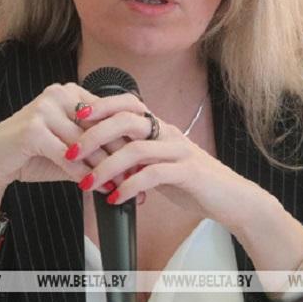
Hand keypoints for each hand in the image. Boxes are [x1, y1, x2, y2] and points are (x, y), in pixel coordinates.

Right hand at [0, 83, 143, 200]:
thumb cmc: (31, 155)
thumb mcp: (68, 150)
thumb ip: (94, 152)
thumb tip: (128, 168)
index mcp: (69, 92)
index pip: (106, 115)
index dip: (126, 139)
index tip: (144, 160)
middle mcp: (58, 94)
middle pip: (98, 129)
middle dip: (119, 156)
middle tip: (139, 177)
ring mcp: (43, 109)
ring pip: (84, 144)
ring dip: (105, 168)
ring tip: (122, 186)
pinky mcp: (32, 130)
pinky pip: (66, 156)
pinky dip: (82, 174)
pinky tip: (95, 188)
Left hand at [65, 106, 261, 230]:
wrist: (231, 199)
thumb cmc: (192, 182)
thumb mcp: (160, 163)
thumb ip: (136, 155)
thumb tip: (100, 153)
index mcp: (161, 127)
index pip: (128, 103)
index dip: (101, 105)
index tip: (75, 114)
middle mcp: (169, 133)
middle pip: (127, 120)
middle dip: (94, 134)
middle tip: (71, 152)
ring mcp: (180, 151)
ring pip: (136, 149)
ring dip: (106, 166)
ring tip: (87, 183)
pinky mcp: (188, 173)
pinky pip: (153, 175)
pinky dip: (130, 187)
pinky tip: (115, 199)